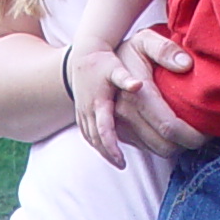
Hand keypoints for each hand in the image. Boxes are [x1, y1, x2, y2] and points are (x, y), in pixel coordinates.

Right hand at [65, 43, 134, 166]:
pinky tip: (110, 149)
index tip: (121, 160)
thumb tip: (137, 85)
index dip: (111, 147)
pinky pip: (89, 133)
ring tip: (118, 162)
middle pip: (96, 139)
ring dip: (103, 151)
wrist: (84, 55)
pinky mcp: (83, 113)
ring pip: (91, 138)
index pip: (103, 129)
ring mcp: (84, 112)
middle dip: (109, 154)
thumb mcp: (117, 64)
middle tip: (122, 165)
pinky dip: (99, 143)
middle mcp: (89, 110)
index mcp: (99, 101)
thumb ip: (126, 75)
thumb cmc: (105, 60)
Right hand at [107, 31, 206, 157]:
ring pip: (155, 150)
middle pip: (163, 145)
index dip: (191, 135)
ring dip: (175, 148)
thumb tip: (186, 64)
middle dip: (186, 145)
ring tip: (189, 135)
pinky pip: (144, 148)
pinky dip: (161, 146)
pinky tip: (172, 137)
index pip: (169, 126)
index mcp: (137, 95)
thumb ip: (165, 49)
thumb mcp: (145, 41)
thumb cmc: (126, 50)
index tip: (207, 134)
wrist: (91, 61)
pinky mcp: (118, 133)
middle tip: (203, 136)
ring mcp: (120, 126)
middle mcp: (125, 115)